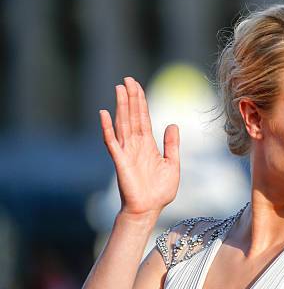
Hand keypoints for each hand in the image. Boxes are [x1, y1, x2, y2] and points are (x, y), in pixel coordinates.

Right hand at [99, 77, 179, 219]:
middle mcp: (135, 144)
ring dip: (120, 106)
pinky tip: (105, 114)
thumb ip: (172, 144)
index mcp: (147, 144)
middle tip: (127, 79)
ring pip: (122, 124)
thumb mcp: (173, 164)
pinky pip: (112, 142)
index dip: (140, 101)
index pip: (143, 117)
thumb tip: (173, 124)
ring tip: (118, 89)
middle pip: (132, 116)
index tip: (136, 85)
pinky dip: (107, 128)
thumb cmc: (160, 190)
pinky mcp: (120, 161)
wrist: (150, 209)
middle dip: (130, 97)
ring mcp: (126, 151)